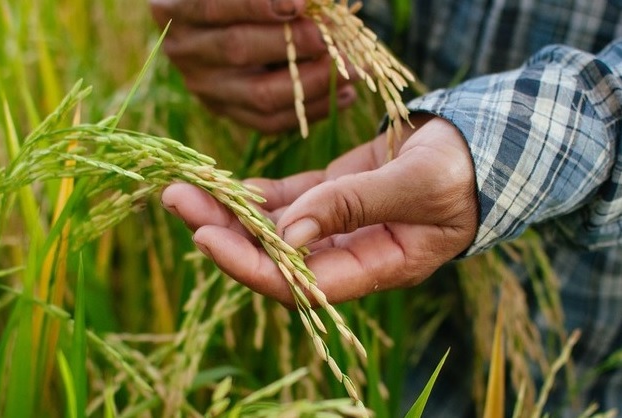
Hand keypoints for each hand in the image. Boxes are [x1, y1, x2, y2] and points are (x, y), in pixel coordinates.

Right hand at [149, 0, 356, 133]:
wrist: (219, 22)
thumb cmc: (239, 1)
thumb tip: (310, 3)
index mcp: (175, 8)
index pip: (214, 6)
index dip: (257, 5)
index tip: (300, 4)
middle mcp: (184, 50)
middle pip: (238, 50)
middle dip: (295, 44)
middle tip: (335, 38)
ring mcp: (203, 87)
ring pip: (260, 94)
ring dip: (314, 83)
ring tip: (354, 69)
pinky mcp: (226, 111)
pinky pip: (269, 121)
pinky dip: (312, 110)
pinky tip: (346, 95)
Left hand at [161, 116, 477, 304]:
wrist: (479, 146)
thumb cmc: (463, 171)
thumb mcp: (417, 186)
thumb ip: (354, 206)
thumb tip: (290, 232)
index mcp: (376, 267)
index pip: (301, 284)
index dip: (251, 265)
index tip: (206, 237)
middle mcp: (348, 255)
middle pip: (274, 256)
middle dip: (224, 232)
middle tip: (178, 200)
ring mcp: (336, 227)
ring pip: (273, 228)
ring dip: (228, 210)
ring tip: (183, 188)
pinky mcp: (331, 198)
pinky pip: (284, 202)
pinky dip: (253, 195)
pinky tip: (223, 184)